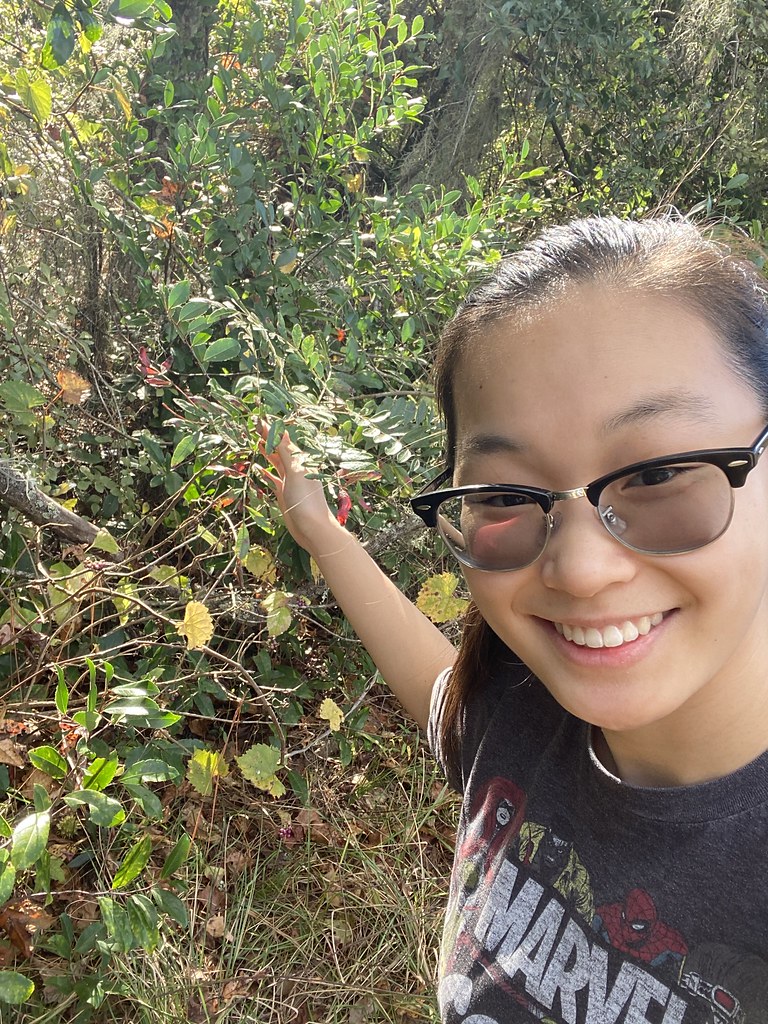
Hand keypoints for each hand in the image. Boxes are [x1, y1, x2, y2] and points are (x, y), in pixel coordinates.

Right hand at [258, 427, 339, 553]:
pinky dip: (265, 472)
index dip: (272, 430)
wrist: (312, 528)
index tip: (259, 419)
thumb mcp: (295, 472)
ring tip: (256, 441)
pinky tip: (258, 468)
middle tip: (254, 426)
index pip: (284, 441)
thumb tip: (279, 432)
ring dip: (267, 452)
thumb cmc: (306, 500)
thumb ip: (286, 453)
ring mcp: (290, 481)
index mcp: (301, 461)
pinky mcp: (284, 493)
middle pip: (280, 449)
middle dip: (269, 438)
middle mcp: (296, 469)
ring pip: (276, 462)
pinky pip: (273, 479)